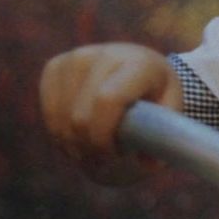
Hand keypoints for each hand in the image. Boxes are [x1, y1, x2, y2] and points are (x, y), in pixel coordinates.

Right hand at [39, 42, 181, 181]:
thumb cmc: (156, 94)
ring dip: (73, 145)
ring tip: (93, 151)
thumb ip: (164, 137)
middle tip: (104, 160)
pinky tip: (79, 136)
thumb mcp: (171, 111)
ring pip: (60, 119)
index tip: (113, 156)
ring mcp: (75, 58)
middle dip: (89, 148)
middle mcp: (104, 54)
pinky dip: (60, 133)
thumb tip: (149, 164)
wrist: (137, 66)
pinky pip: (48, 112)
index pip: (107, 101)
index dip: (103, 136)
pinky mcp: (55, 66)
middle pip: (79, 116)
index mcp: (138, 63)